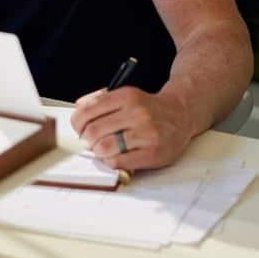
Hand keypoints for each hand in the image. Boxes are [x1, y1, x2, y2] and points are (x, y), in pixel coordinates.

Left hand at [70, 85, 192, 171]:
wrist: (181, 114)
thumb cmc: (148, 108)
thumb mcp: (125, 95)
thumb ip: (100, 99)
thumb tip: (78, 109)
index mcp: (126, 96)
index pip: (88, 111)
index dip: (77, 124)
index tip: (79, 129)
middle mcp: (137, 113)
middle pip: (93, 131)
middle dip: (87, 140)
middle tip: (91, 141)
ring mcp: (146, 133)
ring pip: (104, 148)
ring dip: (98, 151)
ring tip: (104, 149)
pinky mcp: (153, 152)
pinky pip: (119, 162)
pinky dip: (112, 161)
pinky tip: (117, 155)